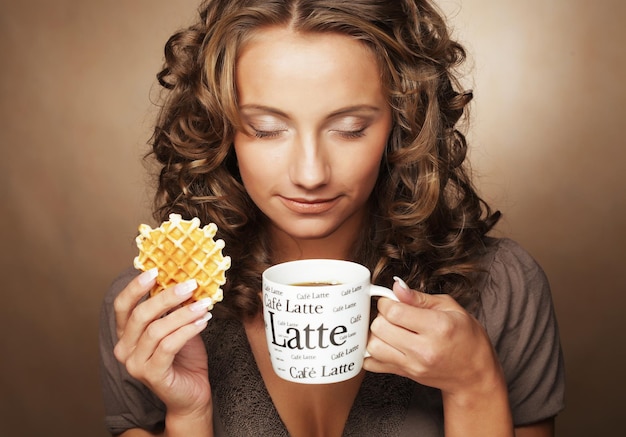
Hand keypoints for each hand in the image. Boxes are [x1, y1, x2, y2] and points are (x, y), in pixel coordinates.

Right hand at [113, 268, 213, 418]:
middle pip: (140, 315)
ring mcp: (135, 364)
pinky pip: (168, 346)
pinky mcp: (151, 375)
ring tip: (203, 304)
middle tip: (190, 285)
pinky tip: (203, 322)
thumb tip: (184, 278)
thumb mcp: (177, 326)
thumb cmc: (184, 358)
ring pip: (156, 330)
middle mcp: (125, 349)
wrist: (192, 393)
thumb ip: (173, 307)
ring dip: (183, 313)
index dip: (135, 287)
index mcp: (126, 334)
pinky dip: (187, 330)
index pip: (122, 306)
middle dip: (166, 297)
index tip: (155, 271)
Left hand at [364, 277, 505, 400]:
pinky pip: (373, 365)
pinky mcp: (405, 375)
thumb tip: (396, 287)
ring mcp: (413, 365)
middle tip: (392, 315)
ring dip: (376, 334)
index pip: (394, 312)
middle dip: (381, 316)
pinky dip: (372, 353)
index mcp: (437, 327)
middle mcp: (424, 349)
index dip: (387, 302)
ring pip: (373, 347)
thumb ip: (419, 297)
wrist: (475, 374)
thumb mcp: (450, 308)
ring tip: (389, 329)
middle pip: (379, 328)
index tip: (392, 301)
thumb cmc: (467, 338)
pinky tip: (384, 344)